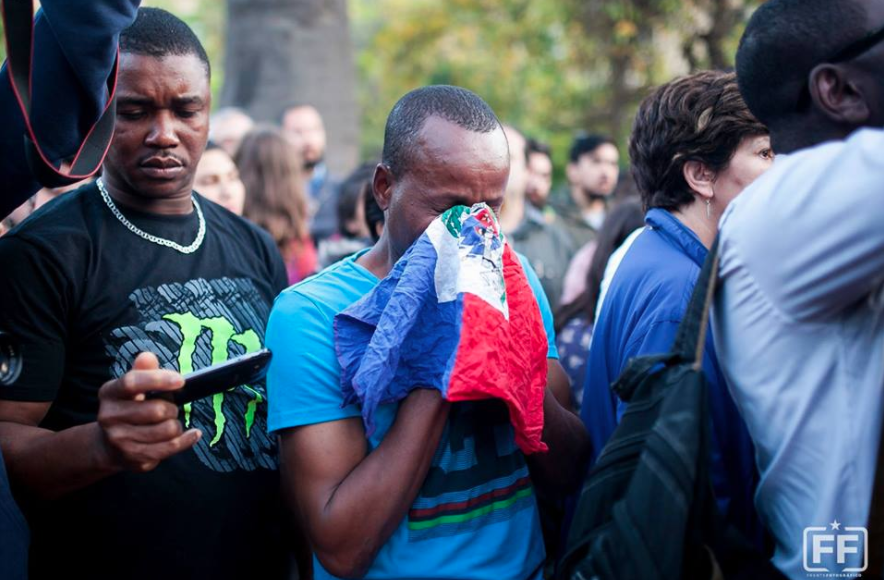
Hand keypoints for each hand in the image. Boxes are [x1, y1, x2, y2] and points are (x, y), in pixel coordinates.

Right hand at [96, 352, 200, 472]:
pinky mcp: (134, 458)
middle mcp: (109, 417)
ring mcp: (120, 440)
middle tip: (170, 408)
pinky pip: (171, 447)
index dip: (158, 380)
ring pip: (167, 430)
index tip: (180, 380)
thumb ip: (143, 371)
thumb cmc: (129, 408)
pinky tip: (192, 434)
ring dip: (176, 425)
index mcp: (109, 393)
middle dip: (172, 408)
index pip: (132, 382)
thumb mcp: (132, 387)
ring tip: (170, 422)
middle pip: (156, 410)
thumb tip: (147, 357)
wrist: (110, 445)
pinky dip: (187, 439)